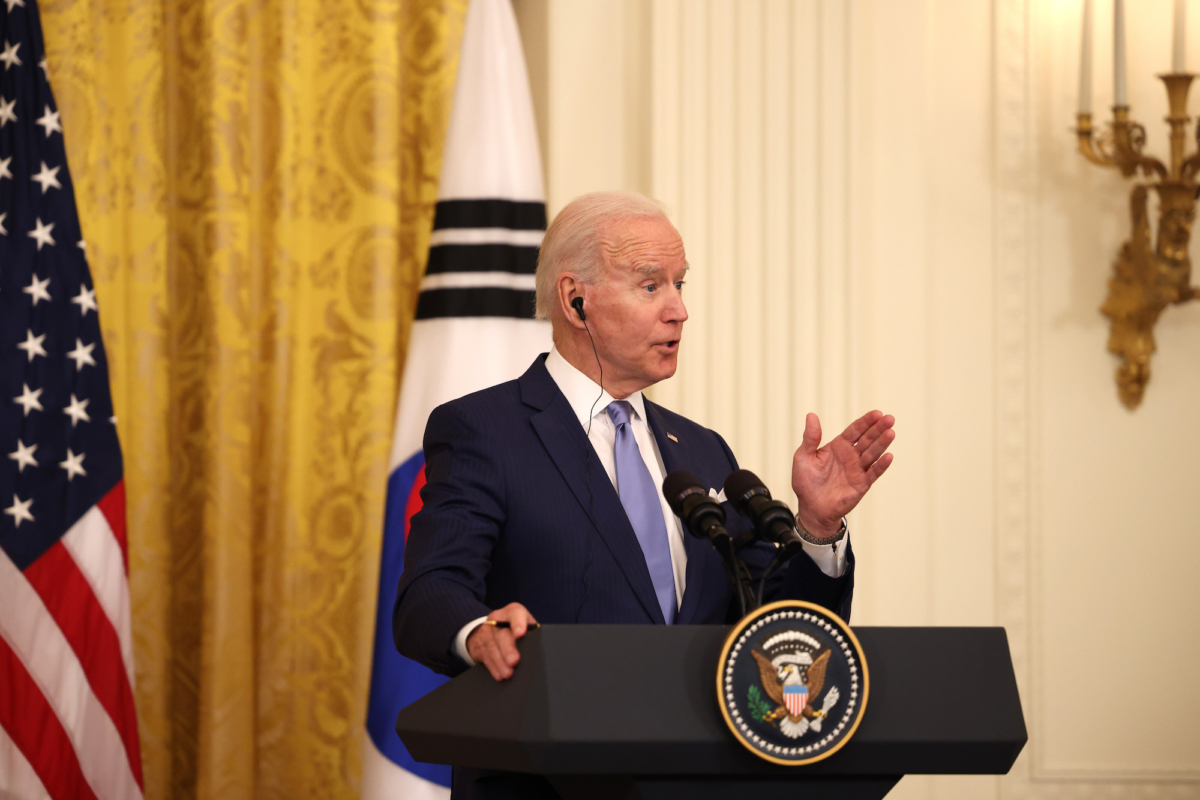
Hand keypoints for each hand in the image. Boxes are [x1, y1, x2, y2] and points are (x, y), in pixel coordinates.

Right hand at [466, 602, 538, 680]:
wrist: (491, 627)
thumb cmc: (516, 628)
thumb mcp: (525, 624)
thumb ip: (531, 633)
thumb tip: (538, 649)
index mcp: (513, 612)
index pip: (515, 614)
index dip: (518, 623)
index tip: (520, 634)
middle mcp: (498, 619)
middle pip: (502, 634)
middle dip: (508, 649)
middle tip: (514, 661)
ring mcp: (486, 631)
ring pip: (492, 647)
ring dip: (501, 662)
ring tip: (508, 673)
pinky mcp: (479, 644)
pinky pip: (486, 657)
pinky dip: (493, 667)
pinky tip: (500, 675)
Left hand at [791, 410, 894, 538]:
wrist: (811, 508)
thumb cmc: (806, 482)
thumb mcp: (803, 457)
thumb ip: (810, 437)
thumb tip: (811, 415)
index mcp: (838, 447)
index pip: (855, 431)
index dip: (866, 422)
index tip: (877, 413)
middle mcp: (850, 456)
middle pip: (867, 439)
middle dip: (878, 429)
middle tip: (889, 418)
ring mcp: (857, 470)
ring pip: (872, 454)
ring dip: (882, 443)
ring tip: (891, 432)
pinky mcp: (862, 484)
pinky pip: (873, 473)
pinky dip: (881, 465)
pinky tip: (888, 456)